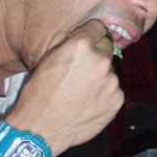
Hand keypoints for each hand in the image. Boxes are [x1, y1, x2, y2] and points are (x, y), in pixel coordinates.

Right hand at [8, 19, 123, 154]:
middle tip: (83, 70)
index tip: (87, 43)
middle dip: (97, 55)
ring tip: (82, 92)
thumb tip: (86, 40)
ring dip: (101, 77)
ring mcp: (112, 81)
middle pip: (107, 47)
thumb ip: (71, 46)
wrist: (41, 129)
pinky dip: (104, 95)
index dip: (90, 35)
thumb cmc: (38, 95)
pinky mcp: (117, 99)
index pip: (97, 27)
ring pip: (110, 71)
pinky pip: (113, 91)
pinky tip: (88, 103)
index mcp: (81, 46)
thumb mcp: (48, 60)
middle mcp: (100, 60)